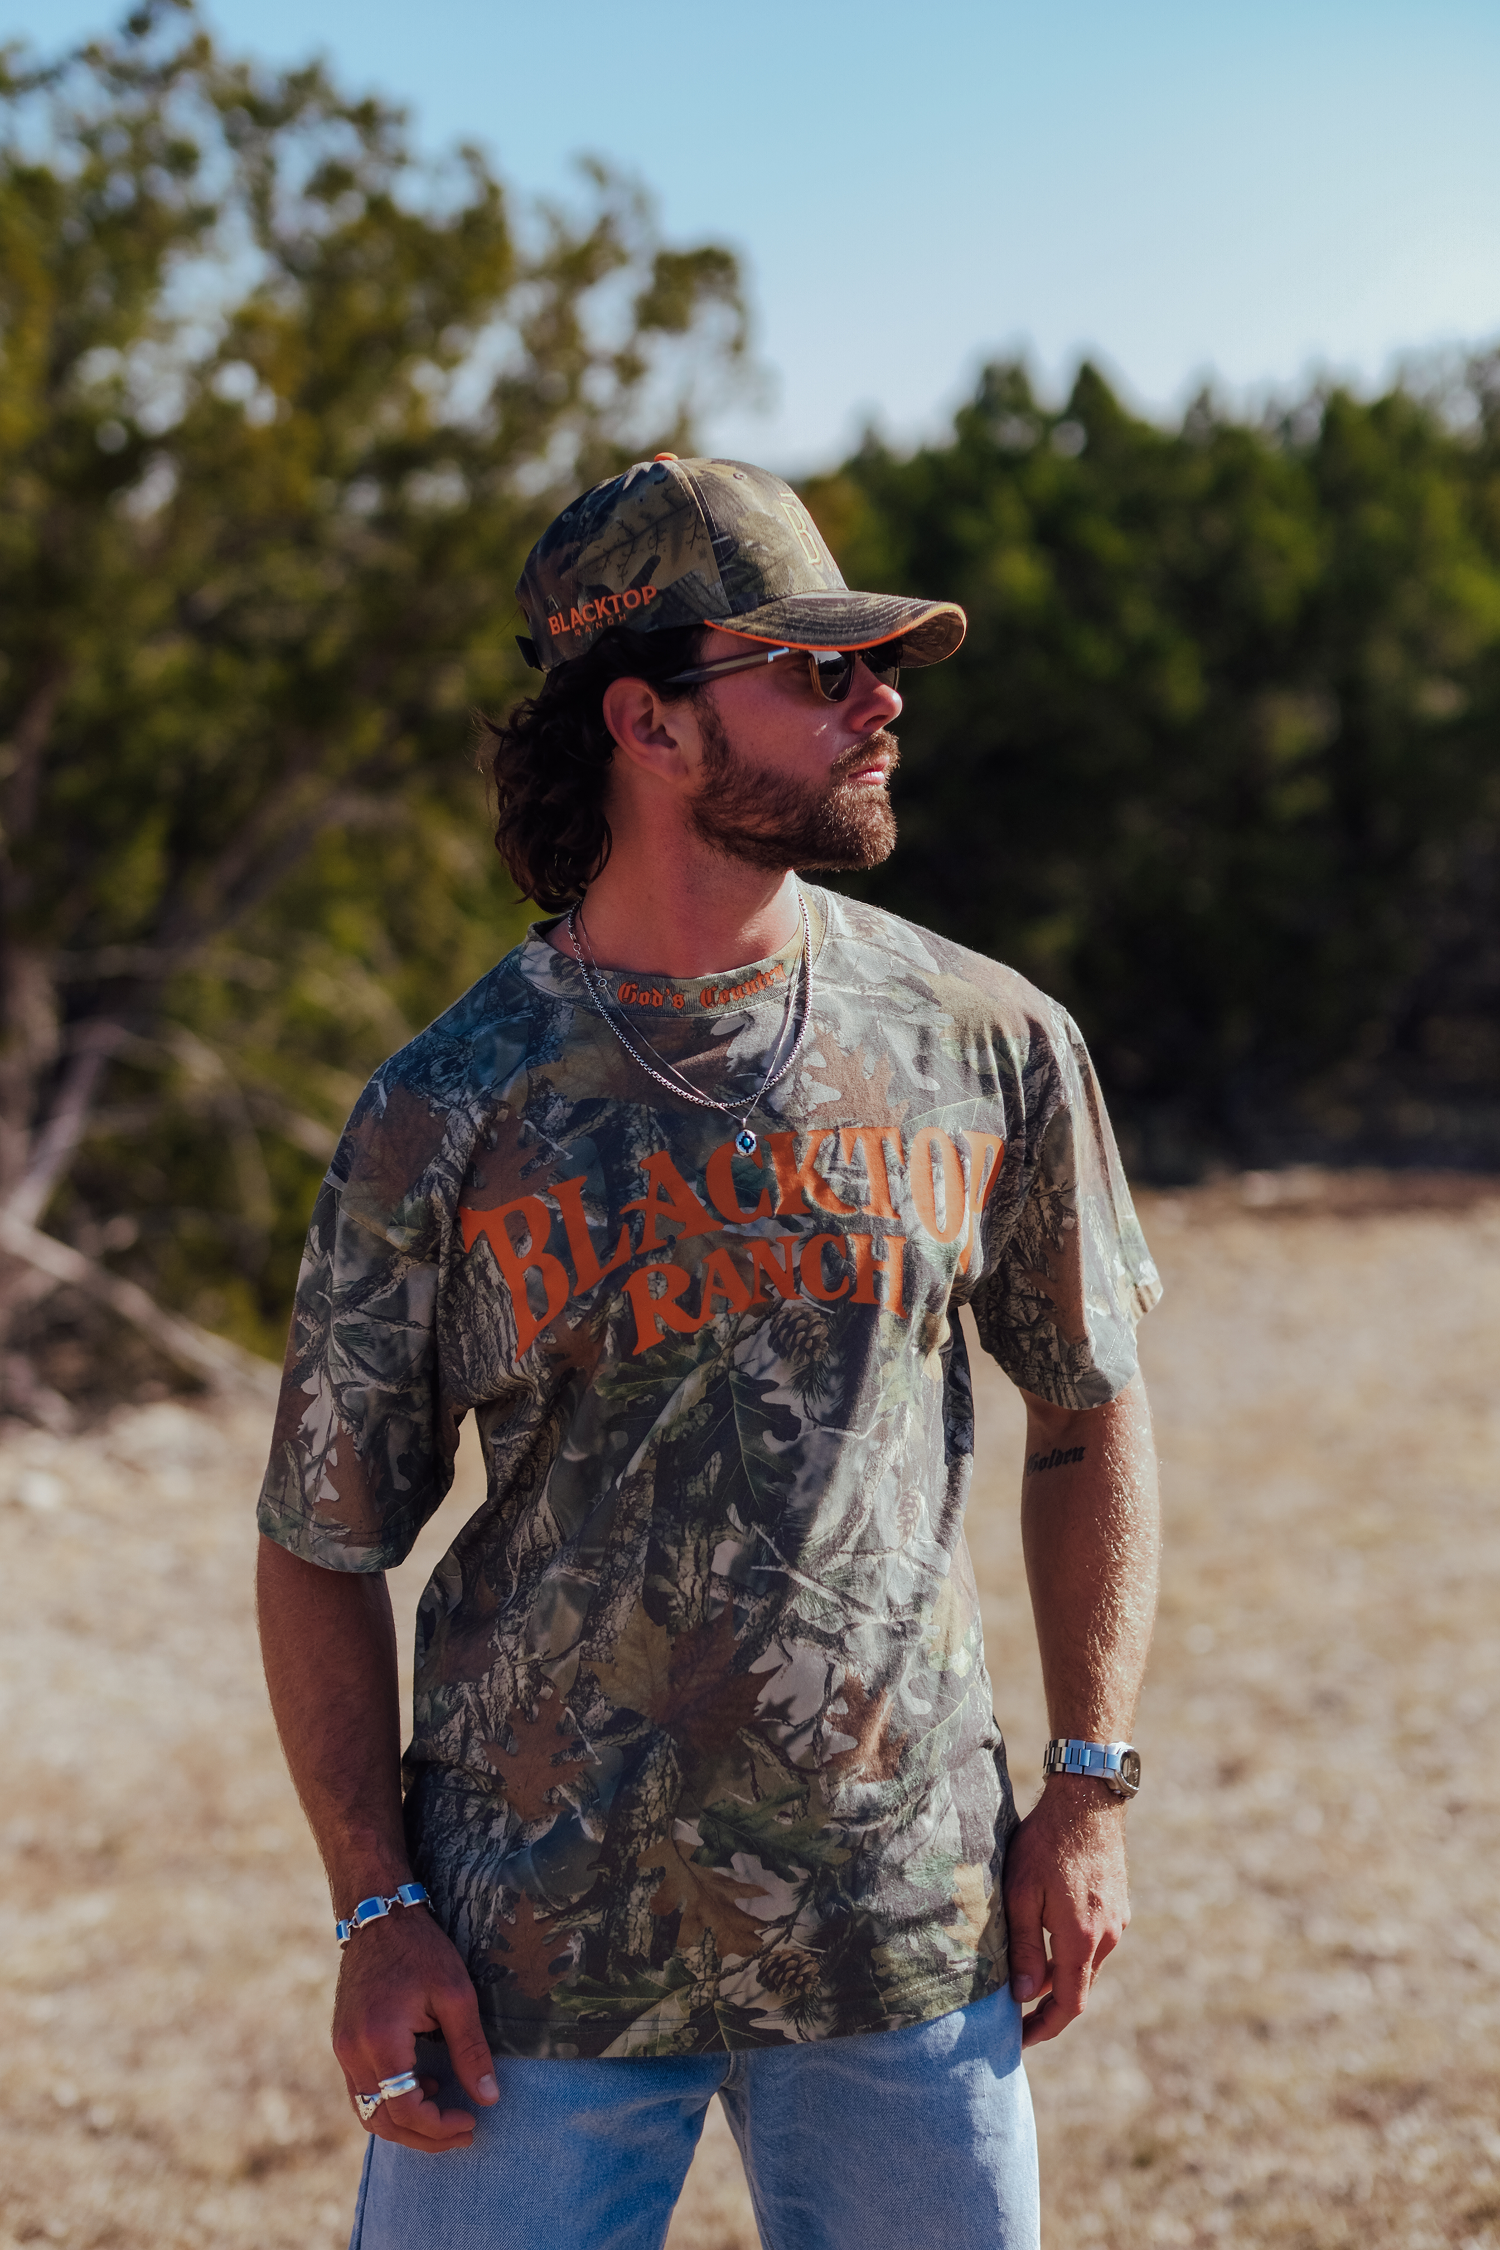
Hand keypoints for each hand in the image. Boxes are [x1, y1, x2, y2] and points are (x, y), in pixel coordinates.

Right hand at [332, 1907, 498, 2152]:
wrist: (377, 1915)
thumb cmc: (420, 1948)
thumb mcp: (455, 1993)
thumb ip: (470, 2049)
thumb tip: (489, 2098)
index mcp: (380, 2040)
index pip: (405, 2109)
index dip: (439, 2126)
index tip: (471, 2120)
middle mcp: (352, 2051)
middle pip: (382, 2121)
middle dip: (424, 2136)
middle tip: (463, 2131)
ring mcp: (342, 2049)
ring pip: (368, 2111)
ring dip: (406, 2123)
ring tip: (445, 2113)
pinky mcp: (343, 2043)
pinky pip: (362, 2091)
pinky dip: (390, 2101)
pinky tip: (422, 2083)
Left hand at [1002, 1777, 1130, 2048]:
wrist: (1088, 1799)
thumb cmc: (1046, 1843)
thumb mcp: (1022, 1894)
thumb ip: (1025, 1947)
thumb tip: (1024, 1997)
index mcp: (1083, 1938)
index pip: (1068, 2003)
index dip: (1045, 2027)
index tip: (1020, 2040)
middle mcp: (1108, 1936)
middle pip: (1078, 1987)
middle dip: (1048, 2006)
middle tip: (1015, 2016)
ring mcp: (1118, 1921)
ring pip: (1086, 1964)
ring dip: (1059, 1976)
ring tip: (1025, 1977)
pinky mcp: (1118, 1905)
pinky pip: (1095, 1942)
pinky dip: (1072, 1951)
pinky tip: (1047, 1937)